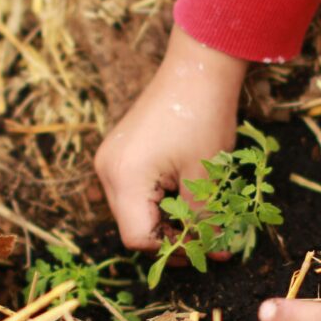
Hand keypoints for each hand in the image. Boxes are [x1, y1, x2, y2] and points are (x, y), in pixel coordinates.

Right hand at [94, 25, 248, 250]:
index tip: (205, 249)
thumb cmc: (204, 118)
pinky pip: (134, 191)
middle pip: (132, 227)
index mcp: (125, 178)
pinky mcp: (120, 152)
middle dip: (170, 239)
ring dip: (165, 221)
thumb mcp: (205, 177)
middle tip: (208, 240)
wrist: (198, 68)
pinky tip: (185, 197)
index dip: (172, 250)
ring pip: (134, 211)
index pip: (137, 239)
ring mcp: (110, 160)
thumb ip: (202, 220)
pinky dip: (158, 201)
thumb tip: (211, 253)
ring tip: (202, 219)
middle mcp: (108, 171)